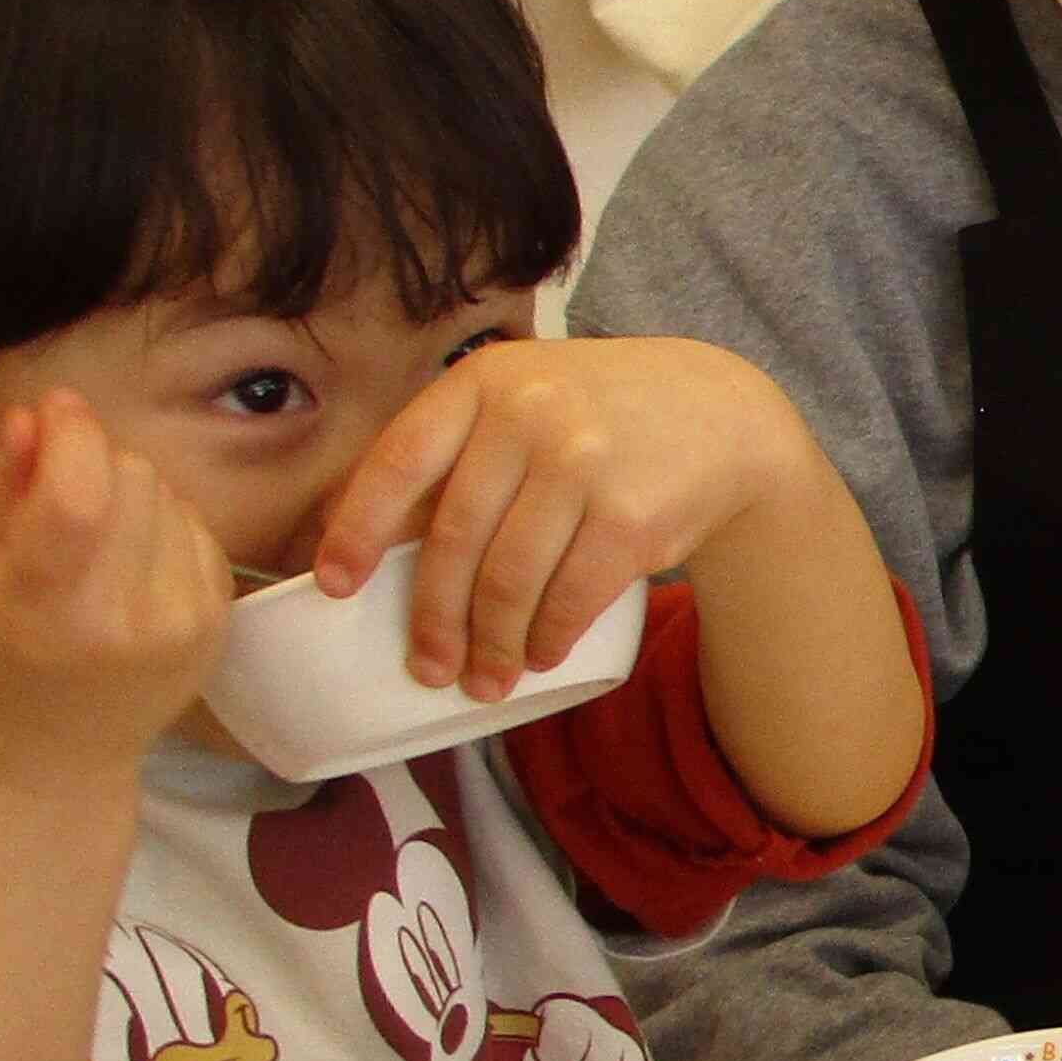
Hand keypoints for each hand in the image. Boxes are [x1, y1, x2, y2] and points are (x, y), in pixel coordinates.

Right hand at [0, 393, 229, 790]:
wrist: (47, 764)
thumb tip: (33, 418)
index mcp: (46, 606)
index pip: (81, 486)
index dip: (71, 430)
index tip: (53, 412)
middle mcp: (126, 616)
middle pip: (131, 477)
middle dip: (94, 460)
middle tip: (58, 490)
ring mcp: (182, 623)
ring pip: (170, 496)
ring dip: (129, 493)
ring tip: (90, 536)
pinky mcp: (216, 625)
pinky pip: (198, 529)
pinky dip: (162, 527)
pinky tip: (126, 562)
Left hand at [313, 335, 815, 701]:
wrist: (725, 415)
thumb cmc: (602, 416)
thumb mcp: (527, 398)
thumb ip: (463, 447)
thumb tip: (375, 542)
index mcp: (484, 382)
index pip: (399, 460)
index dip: (357, 528)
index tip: (335, 585)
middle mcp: (529, 414)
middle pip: (453, 539)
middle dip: (434, 617)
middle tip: (426, 666)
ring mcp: (583, 463)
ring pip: (510, 580)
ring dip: (493, 645)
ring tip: (486, 678)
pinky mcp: (631, 517)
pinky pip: (569, 599)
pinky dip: (547, 638)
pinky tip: (539, 654)